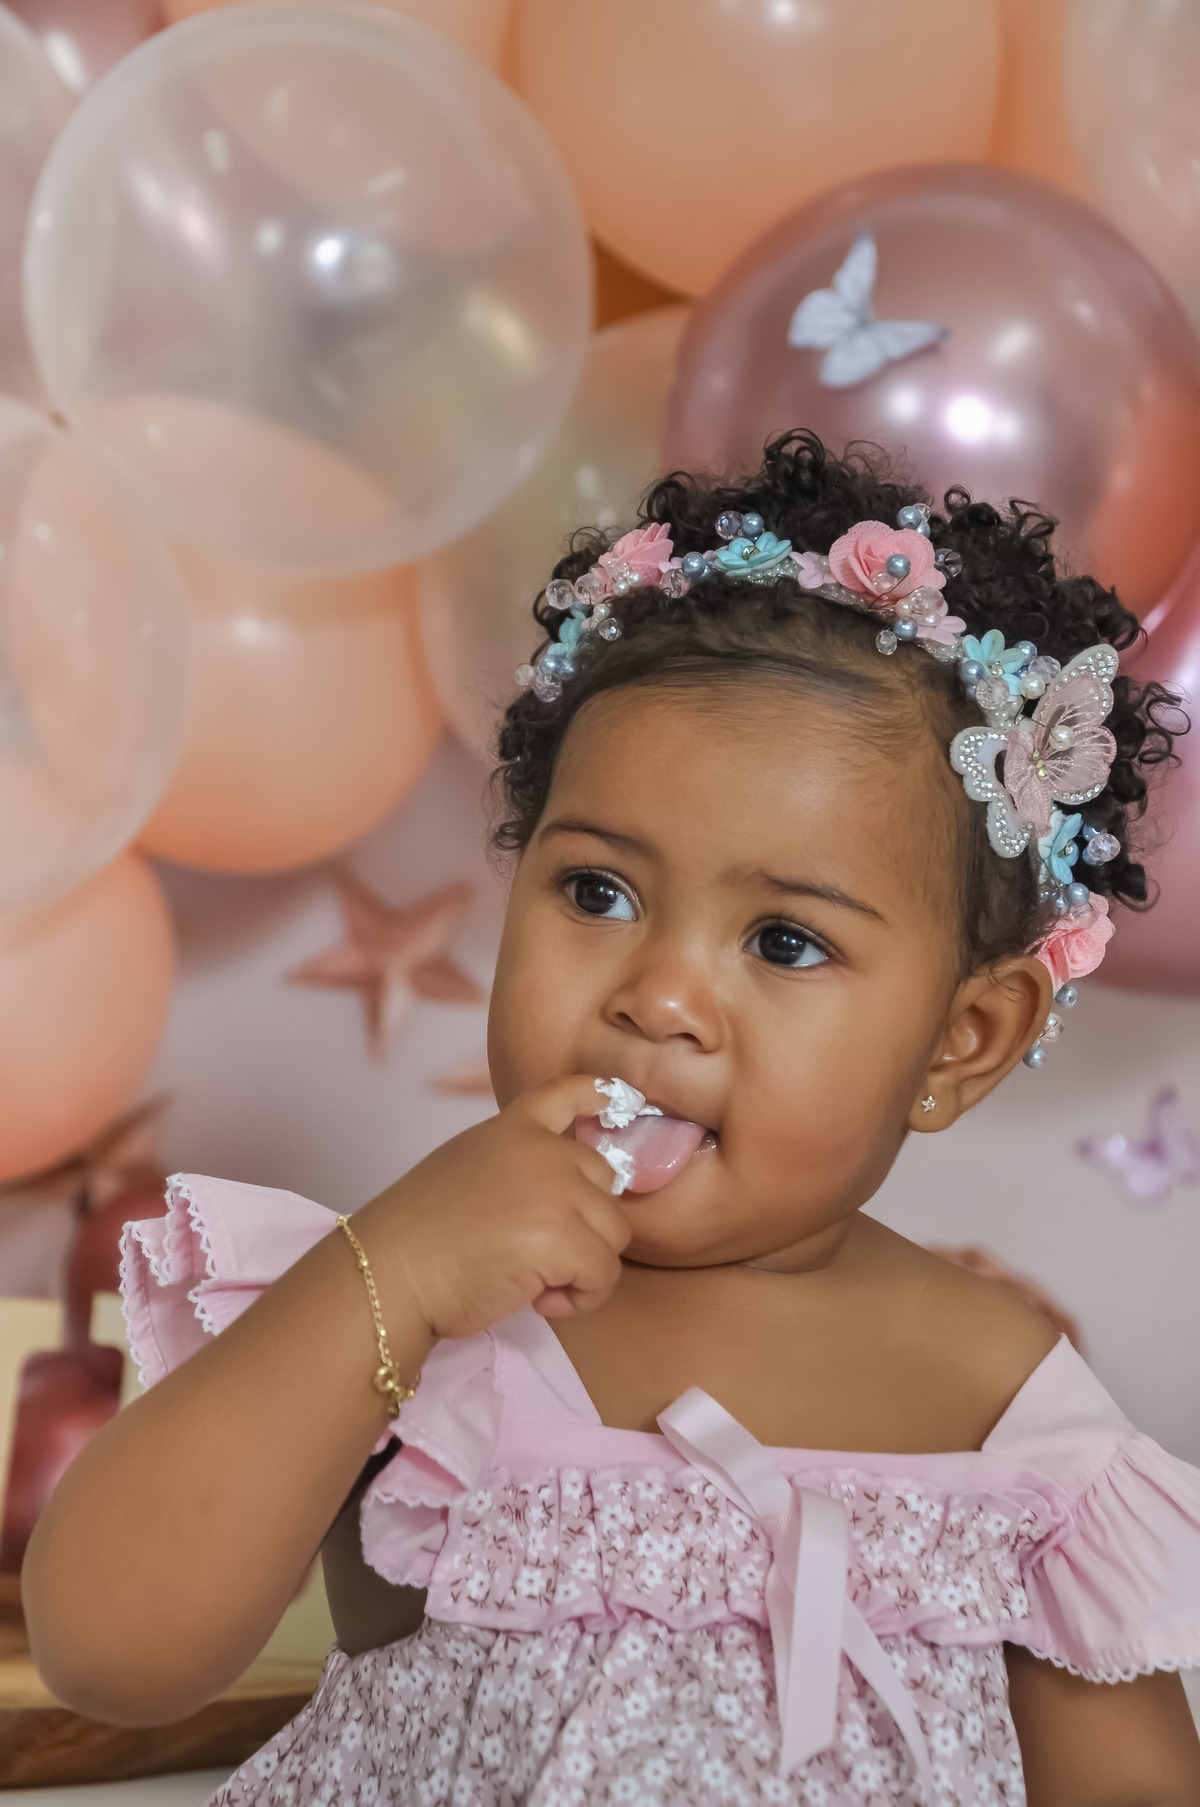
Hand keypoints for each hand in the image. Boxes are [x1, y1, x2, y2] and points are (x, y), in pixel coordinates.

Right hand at [355, 1075, 631, 1340]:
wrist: (390, 1271)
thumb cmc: (416, 1237)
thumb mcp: (465, 1169)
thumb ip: (513, 1166)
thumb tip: (556, 1195)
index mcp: (513, 1129)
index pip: (567, 1093)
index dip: (600, 1094)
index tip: (622, 1095)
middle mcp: (543, 1150)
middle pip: (607, 1183)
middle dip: (584, 1223)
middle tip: (536, 1255)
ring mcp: (557, 1190)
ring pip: (613, 1234)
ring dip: (583, 1267)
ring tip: (534, 1283)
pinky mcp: (565, 1238)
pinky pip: (604, 1275)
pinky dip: (581, 1298)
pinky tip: (539, 1301)